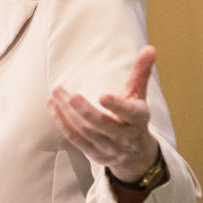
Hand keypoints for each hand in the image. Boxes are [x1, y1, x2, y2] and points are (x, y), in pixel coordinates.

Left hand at [48, 46, 159, 183]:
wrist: (135, 154)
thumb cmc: (133, 116)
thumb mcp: (138, 95)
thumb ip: (141, 72)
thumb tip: (150, 48)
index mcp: (138, 119)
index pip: (129, 114)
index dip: (117, 106)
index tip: (102, 95)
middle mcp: (124, 136)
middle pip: (102, 125)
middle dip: (85, 111)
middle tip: (71, 95)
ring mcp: (109, 148)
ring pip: (86, 132)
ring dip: (69, 113)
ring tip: (57, 93)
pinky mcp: (94, 154)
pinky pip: (76, 139)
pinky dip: (63, 123)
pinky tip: (52, 107)